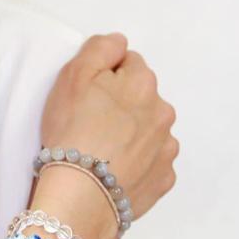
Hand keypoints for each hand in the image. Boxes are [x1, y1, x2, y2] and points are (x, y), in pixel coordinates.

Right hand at [40, 33, 178, 223]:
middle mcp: (163, 112)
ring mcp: (167, 148)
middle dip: (122, 104)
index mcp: (143, 82)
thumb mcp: (73, 75)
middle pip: (141, 97)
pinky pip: (152, 163)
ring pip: (149, 130)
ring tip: (102, 150)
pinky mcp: (164, 179)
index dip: (105, 77)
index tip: (87, 95)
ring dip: (132, 134)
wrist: (81, 195)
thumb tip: (119, 43)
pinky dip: (138, 164)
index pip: (128, 63)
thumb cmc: (72, 132)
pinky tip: (115, 171)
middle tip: (91, 123)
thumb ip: (100, 48)